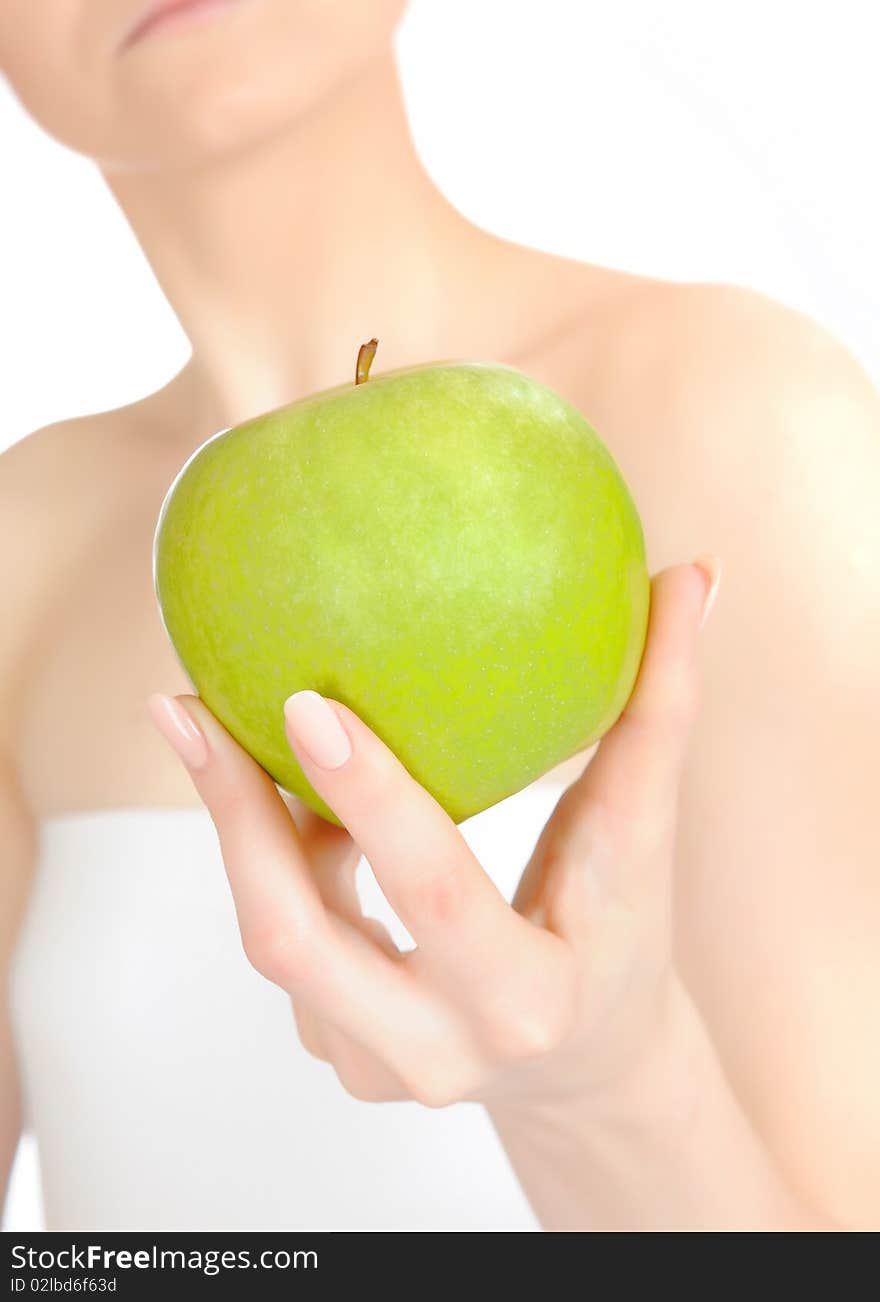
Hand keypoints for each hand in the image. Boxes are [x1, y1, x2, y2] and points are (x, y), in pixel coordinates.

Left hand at [147, 558, 718, 1110]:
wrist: (590, 1064)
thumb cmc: (623, 929)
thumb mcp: (642, 835)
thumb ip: (662, 708)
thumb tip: (694, 573)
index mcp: (525, 997)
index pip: (435, 892)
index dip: (369, 799)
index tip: (307, 698)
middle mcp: (436, 1051)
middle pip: (294, 939)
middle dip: (234, 817)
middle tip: (187, 705)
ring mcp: (374, 1064)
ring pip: (274, 937)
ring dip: (245, 827)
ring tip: (207, 720)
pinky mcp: (338, 1053)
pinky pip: (286, 940)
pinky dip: (277, 859)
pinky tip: (277, 788)